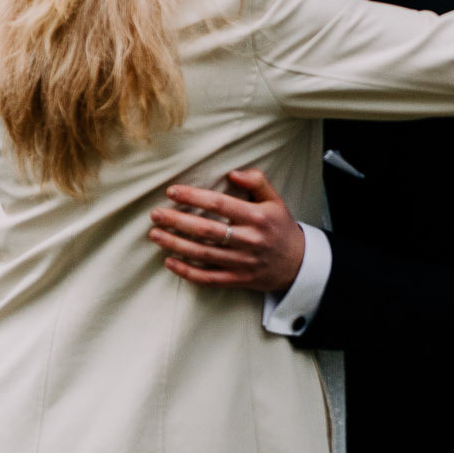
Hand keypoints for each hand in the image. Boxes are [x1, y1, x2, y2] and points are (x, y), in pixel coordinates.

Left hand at [148, 168, 304, 290]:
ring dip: (175, 244)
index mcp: (257, 217)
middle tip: (155, 214)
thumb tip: (233, 173)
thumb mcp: (274, 201)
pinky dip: (187, 272)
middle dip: (177, 221)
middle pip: (207, 230)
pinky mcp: (238, 280)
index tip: (172, 191)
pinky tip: (169, 262)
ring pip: (204, 254)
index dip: (194, 196)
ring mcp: (243, 262)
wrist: (298, 264)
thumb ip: (256, 182)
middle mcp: (249, 240)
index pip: (220, 204)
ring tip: (155, 234)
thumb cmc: (280, 227)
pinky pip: (209, 278)